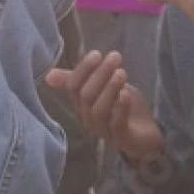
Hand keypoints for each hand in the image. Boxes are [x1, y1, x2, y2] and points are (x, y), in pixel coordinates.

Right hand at [44, 50, 165, 160]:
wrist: (146, 133)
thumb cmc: (121, 106)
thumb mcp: (103, 87)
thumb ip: (81, 78)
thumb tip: (48, 74)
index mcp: (81, 105)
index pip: (73, 87)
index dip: (83, 69)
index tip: (97, 54)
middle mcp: (88, 119)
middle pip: (86, 96)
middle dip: (100, 74)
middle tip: (115, 57)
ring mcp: (104, 131)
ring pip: (99, 111)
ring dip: (110, 88)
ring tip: (122, 72)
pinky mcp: (122, 139)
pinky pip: (117, 125)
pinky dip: (121, 108)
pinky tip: (127, 93)